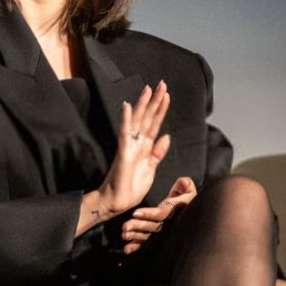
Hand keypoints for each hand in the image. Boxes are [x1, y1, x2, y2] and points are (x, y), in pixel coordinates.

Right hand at [97, 82, 171, 216]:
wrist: (118, 202)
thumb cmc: (131, 187)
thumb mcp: (151, 169)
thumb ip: (157, 152)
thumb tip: (166, 136)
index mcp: (145, 147)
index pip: (155, 124)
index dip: (161, 109)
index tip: (167, 95)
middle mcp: (137, 143)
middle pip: (147, 117)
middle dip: (155, 101)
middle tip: (161, 84)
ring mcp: (129, 146)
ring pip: (137, 121)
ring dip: (142, 104)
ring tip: (148, 89)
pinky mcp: (123, 152)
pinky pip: (125, 133)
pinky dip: (126, 119)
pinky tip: (127, 107)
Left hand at [121, 176, 196, 253]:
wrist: (186, 210)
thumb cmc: (184, 197)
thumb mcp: (186, 189)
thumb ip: (184, 186)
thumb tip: (184, 182)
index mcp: (173, 212)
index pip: (161, 214)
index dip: (149, 214)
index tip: (135, 213)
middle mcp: (168, 224)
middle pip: (152, 227)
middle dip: (138, 227)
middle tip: (125, 226)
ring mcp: (161, 231)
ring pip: (148, 235)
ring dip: (135, 236)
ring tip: (124, 235)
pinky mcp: (156, 236)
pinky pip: (146, 243)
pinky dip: (137, 246)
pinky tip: (127, 249)